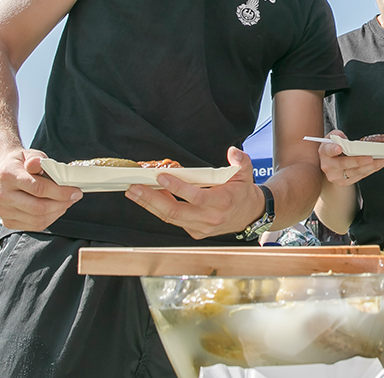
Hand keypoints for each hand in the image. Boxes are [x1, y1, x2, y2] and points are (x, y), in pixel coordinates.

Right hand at [0, 148, 81, 230]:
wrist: (2, 173)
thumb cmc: (20, 163)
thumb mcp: (29, 154)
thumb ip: (36, 159)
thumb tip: (37, 164)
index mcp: (7, 176)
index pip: (37, 188)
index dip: (60, 192)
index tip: (76, 191)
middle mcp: (1, 195)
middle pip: (37, 207)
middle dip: (61, 203)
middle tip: (74, 197)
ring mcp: (2, 210)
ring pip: (37, 219)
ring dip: (57, 212)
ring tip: (66, 202)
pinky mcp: (7, 221)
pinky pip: (33, 225)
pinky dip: (49, 218)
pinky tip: (56, 209)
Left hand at [125, 147, 263, 238]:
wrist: (249, 215)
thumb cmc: (242, 192)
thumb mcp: (246, 173)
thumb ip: (241, 160)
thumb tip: (232, 151)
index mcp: (222, 202)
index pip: (195, 197)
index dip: (177, 188)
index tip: (162, 177)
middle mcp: (210, 218)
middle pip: (175, 211)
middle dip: (152, 199)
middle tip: (135, 187)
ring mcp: (201, 227)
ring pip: (170, 218)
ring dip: (150, 205)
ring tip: (134, 193)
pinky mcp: (195, 231)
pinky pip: (174, 220)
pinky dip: (160, 209)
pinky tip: (150, 198)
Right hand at [318, 130, 383, 185]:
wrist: (330, 163)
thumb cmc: (333, 147)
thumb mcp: (333, 137)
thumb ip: (339, 136)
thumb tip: (346, 140)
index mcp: (324, 152)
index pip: (328, 150)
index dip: (333, 149)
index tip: (339, 148)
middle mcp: (328, 166)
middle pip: (344, 164)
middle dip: (359, 161)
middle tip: (371, 158)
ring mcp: (336, 176)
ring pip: (355, 172)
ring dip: (371, 166)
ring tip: (383, 161)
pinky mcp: (345, 182)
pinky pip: (360, 176)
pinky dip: (371, 170)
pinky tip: (379, 165)